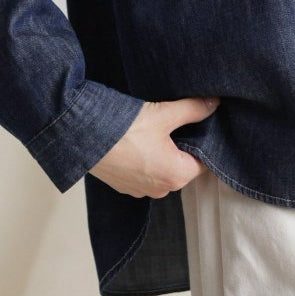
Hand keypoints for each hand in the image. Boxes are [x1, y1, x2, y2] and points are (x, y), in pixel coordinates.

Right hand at [88, 95, 220, 197]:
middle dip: (181, 146)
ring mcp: (140, 190)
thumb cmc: (123, 129)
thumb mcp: (164, 114)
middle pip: (183, 166)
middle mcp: (161, 189)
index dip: (202, 141)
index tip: (196, 124)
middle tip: (173, 122)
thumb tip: (213, 104)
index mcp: (176, 175)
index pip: (203, 161)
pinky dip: (143, 158)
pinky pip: (143, 172)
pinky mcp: (123, 185)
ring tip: (152, 129)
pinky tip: (136, 140)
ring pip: (162, 169)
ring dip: (161, 152)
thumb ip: (193, 109)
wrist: (81, 135)